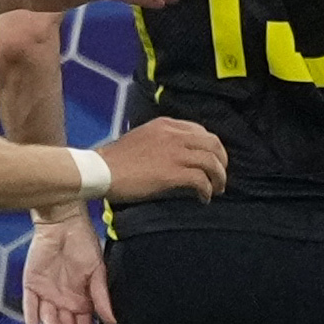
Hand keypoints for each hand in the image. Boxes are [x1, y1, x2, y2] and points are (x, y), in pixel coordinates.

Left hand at [23, 207, 114, 323]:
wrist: (63, 225)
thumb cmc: (84, 245)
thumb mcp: (98, 272)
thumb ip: (102, 298)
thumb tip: (111, 321)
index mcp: (83, 299)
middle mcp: (65, 300)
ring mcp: (48, 294)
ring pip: (50, 319)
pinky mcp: (31, 285)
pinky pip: (30, 306)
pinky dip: (32, 316)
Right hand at [100, 116, 229, 203]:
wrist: (101, 170)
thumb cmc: (115, 159)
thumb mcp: (142, 138)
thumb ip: (161, 141)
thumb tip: (175, 155)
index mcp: (166, 124)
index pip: (201, 131)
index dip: (211, 147)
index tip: (212, 160)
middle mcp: (174, 135)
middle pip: (213, 144)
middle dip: (222, 161)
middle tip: (221, 176)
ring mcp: (175, 153)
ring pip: (211, 162)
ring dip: (219, 178)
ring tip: (217, 190)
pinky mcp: (172, 173)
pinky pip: (201, 180)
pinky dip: (207, 190)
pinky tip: (203, 198)